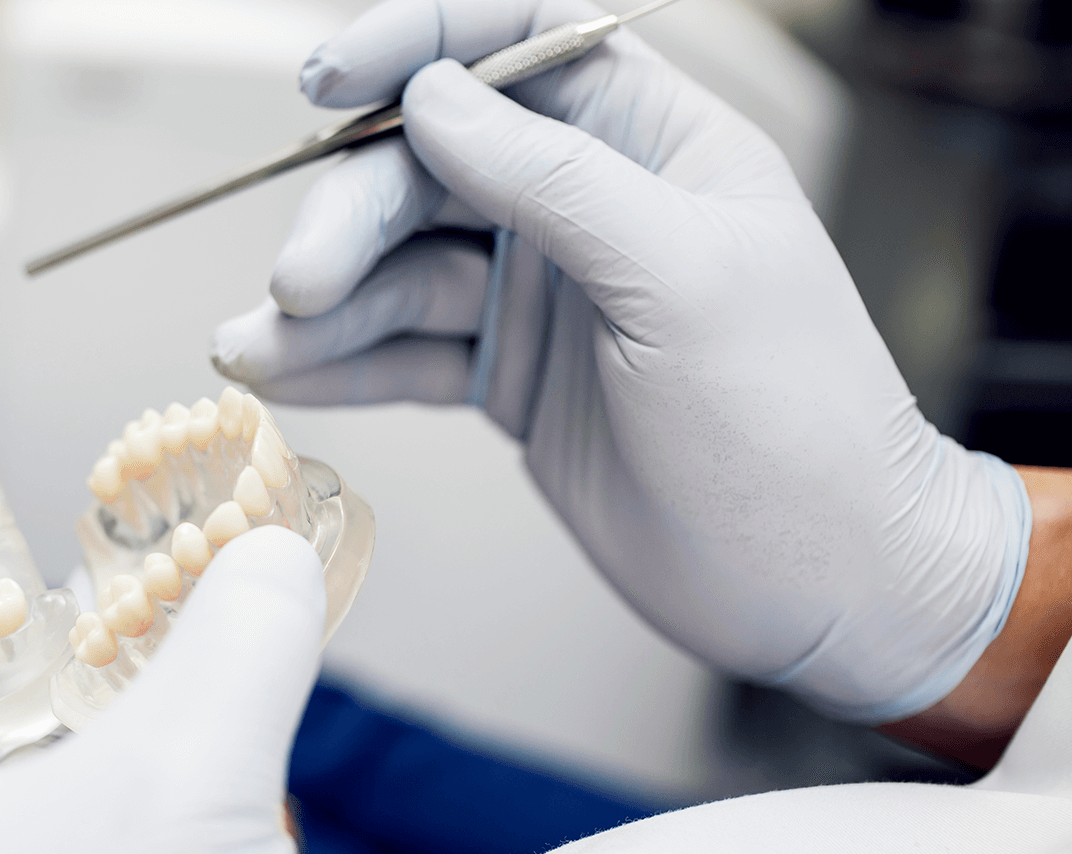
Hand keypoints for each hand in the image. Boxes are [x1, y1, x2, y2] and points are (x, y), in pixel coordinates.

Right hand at [210, 0, 1028, 721]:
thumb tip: (431, 95)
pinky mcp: (507, 377)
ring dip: (321, 305)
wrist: (822, 582)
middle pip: (430, 164)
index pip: (518, 39)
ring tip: (249, 352)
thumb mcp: (681, 279)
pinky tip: (276, 379)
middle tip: (298, 284)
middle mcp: (587, 202)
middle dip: (351, 215)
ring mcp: (541, 292)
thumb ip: (555, 180)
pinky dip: (339, 364)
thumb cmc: (792, 420)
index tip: (324, 79)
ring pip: (400, 265)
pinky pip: (403, 351)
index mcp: (653, 141)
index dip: (418, 41)